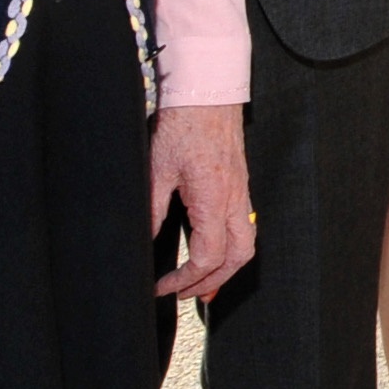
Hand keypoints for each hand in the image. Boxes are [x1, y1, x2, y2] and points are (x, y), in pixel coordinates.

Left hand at [149, 104, 253, 301]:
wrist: (208, 93)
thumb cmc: (184, 125)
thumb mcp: (156, 170)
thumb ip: (152, 210)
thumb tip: (142, 242)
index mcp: (213, 200)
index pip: (208, 257)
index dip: (184, 280)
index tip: (162, 287)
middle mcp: (234, 200)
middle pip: (238, 258)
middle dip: (213, 283)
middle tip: (186, 296)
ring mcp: (241, 192)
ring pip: (246, 243)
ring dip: (226, 268)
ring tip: (204, 285)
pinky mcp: (240, 184)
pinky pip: (245, 225)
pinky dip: (231, 248)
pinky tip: (216, 251)